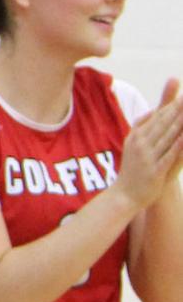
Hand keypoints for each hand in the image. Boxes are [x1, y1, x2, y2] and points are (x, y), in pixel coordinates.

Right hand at [117, 78, 182, 207]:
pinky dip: (178, 146)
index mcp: (136, 136)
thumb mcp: (131, 145)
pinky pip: (169, 156)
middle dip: (177, 110)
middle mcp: (141, 144)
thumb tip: (151, 111)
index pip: (157, 117)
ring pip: (167, 137)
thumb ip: (140, 127)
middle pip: (163, 124)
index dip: (171, 106)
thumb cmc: (131, 170)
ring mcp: (147, 157)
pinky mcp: (155, 171)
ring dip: (180, 125)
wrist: (124, 195)